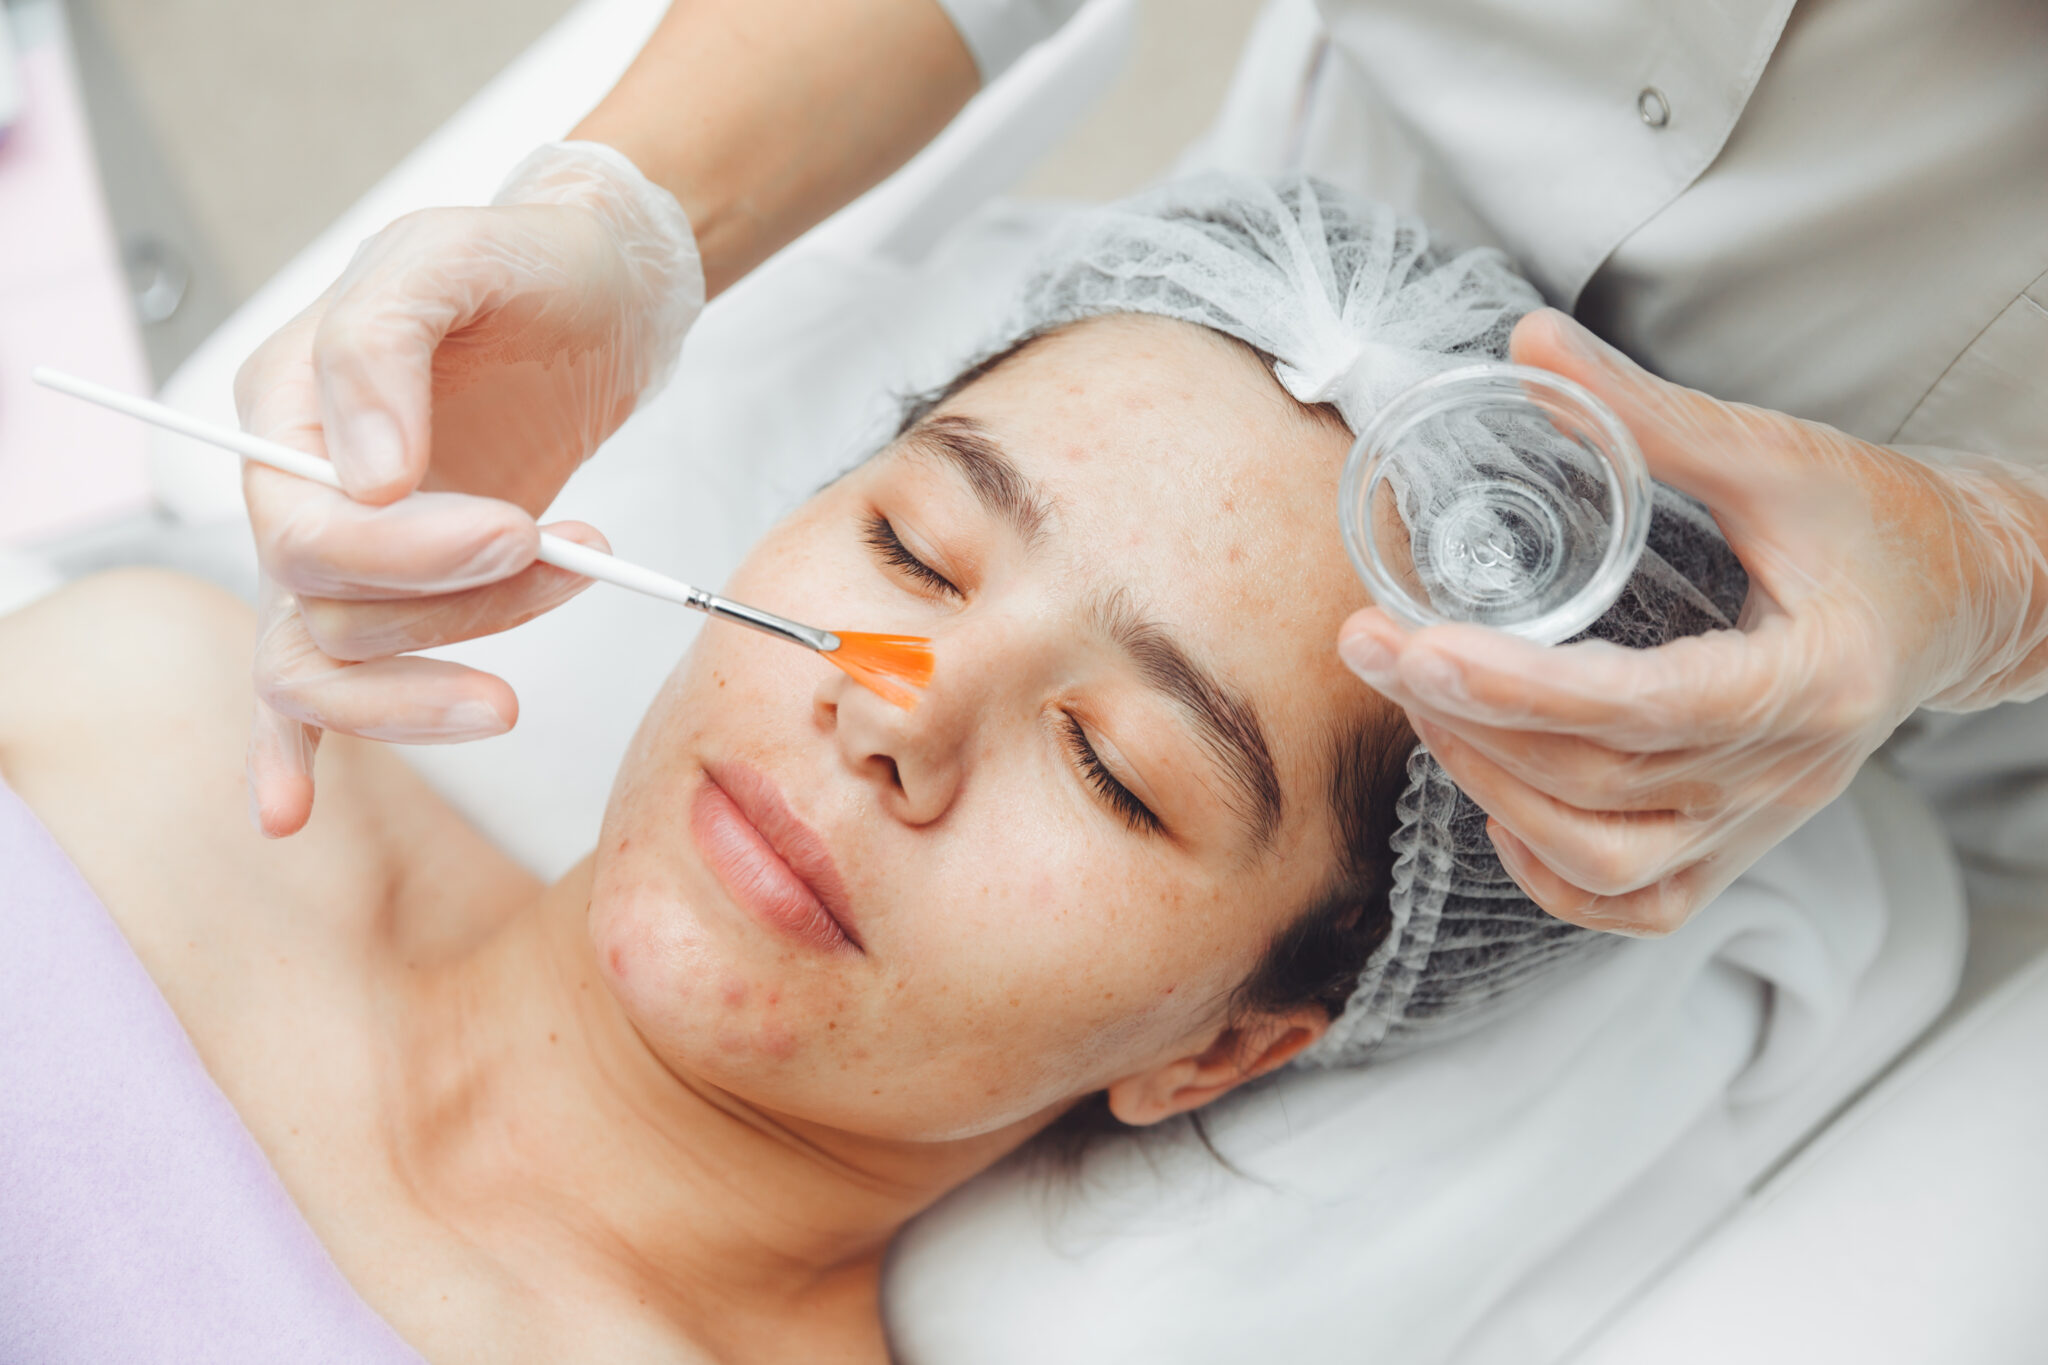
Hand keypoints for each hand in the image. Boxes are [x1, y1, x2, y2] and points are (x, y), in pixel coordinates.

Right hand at [236, 141, 702, 836]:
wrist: (591, 290)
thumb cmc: (523, 265)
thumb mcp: (458, 252)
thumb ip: (386, 342)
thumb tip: (367, 474)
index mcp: (284, 408)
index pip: (306, 534)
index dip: (409, 557)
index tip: (521, 530)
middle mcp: (293, 491)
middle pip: (333, 611)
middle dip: (458, 604)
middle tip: (568, 552)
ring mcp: (342, 552)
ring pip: (350, 659)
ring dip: (459, 656)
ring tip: (574, 584)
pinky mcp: (398, 590)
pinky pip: (315, 686)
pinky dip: (295, 752)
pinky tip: (290, 811)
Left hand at [1337, 309, 2047, 934]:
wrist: (1961, 598)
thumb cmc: (1875, 522)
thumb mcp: (1772, 454)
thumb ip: (1646, 410)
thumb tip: (1527, 343)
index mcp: (1817, 678)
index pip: (1651, 705)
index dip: (1524, 686)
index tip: (1420, 643)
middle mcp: (1789, 774)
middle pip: (1602, 782)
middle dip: (1469, 719)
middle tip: (1375, 645)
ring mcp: (1763, 824)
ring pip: (1607, 857)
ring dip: (1494, 788)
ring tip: (1423, 704)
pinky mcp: (1738, 845)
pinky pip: (1635, 902)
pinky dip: (1551, 871)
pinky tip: (1496, 802)